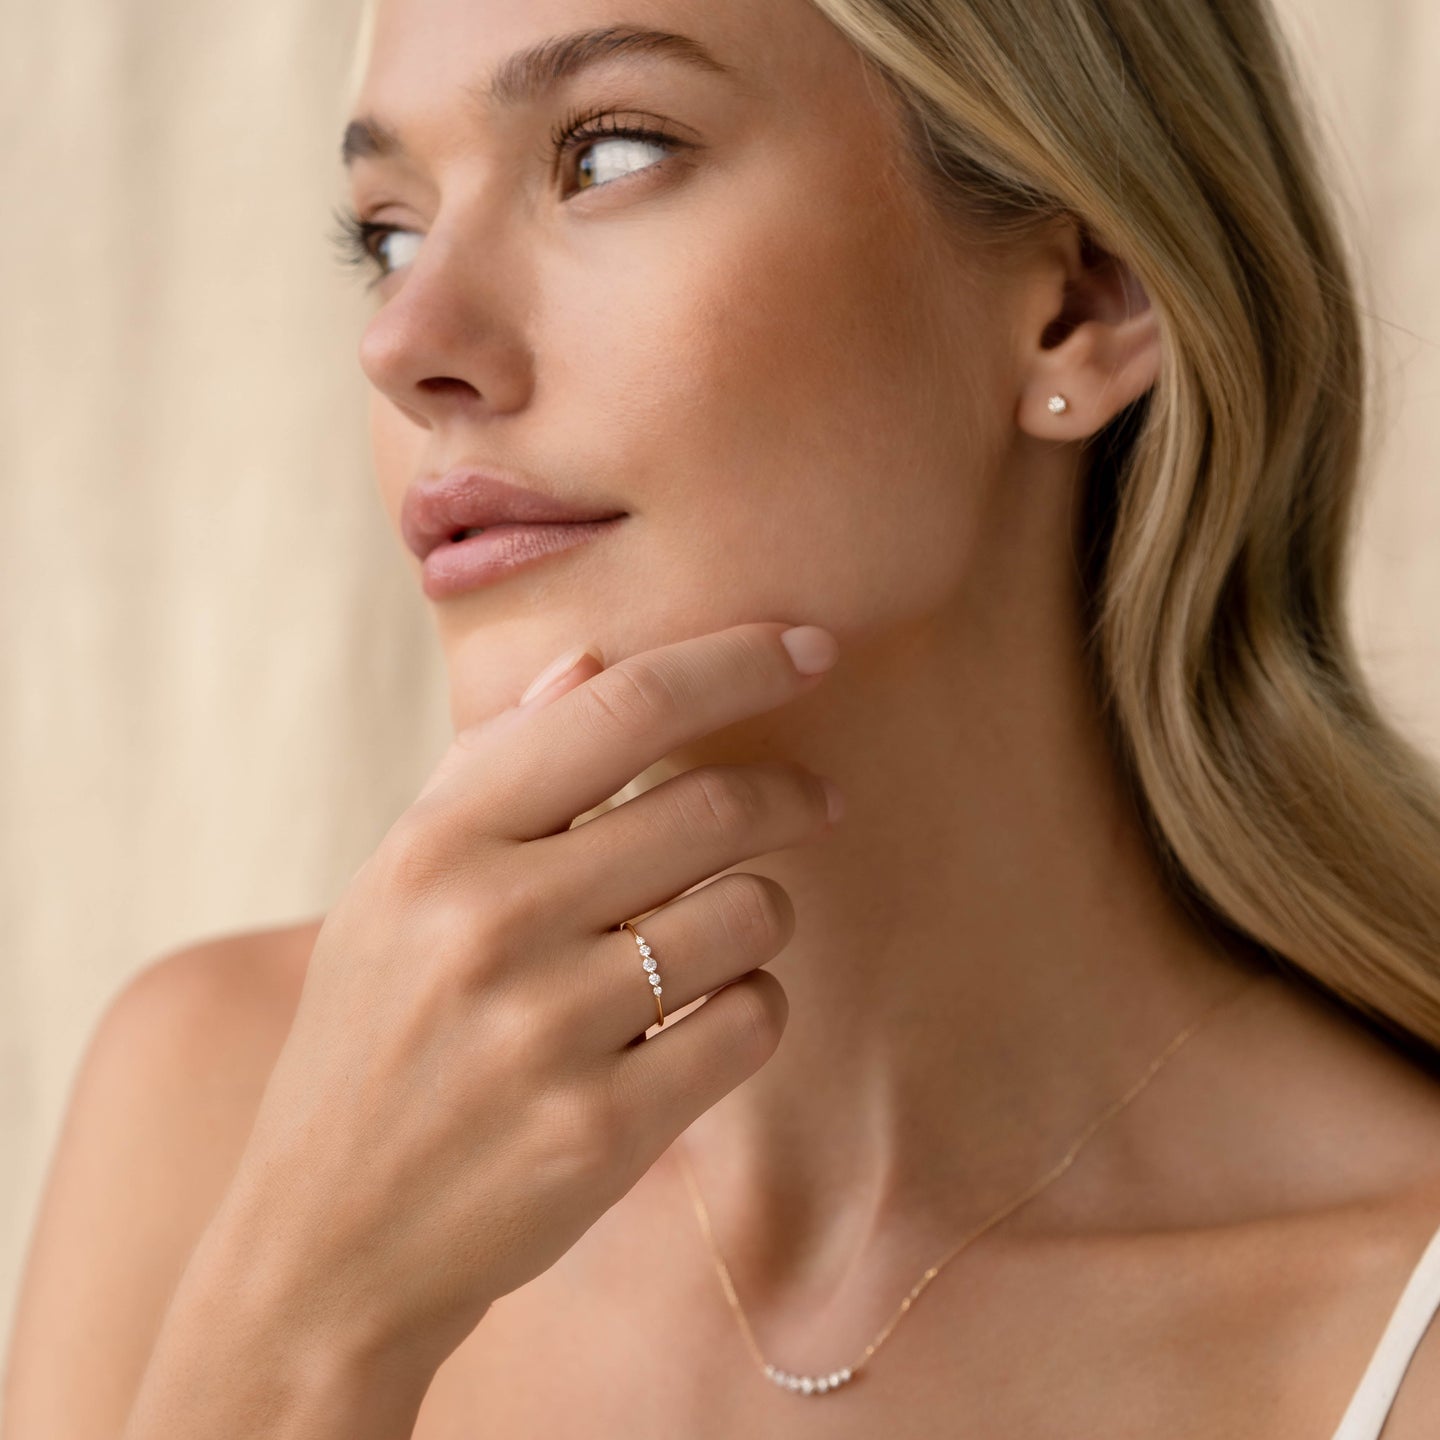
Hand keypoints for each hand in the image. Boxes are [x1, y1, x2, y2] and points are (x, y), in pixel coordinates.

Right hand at [211, 621, 842, 1378]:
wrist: (325, 1245)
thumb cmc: (373, 1042)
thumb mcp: (394, 890)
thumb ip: (490, 770)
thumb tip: (593, 662)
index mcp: (436, 843)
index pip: (619, 707)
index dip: (735, 661)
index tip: (812, 646)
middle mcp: (489, 920)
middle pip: (711, 806)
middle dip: (791, 795)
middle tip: (817, 801)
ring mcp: (547, 1029)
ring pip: (750, 914)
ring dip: (762, 914)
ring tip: (719, 939)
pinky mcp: (602, 1129)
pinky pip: (752, 1021)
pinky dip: (754, 1007)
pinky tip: (704, 1022)